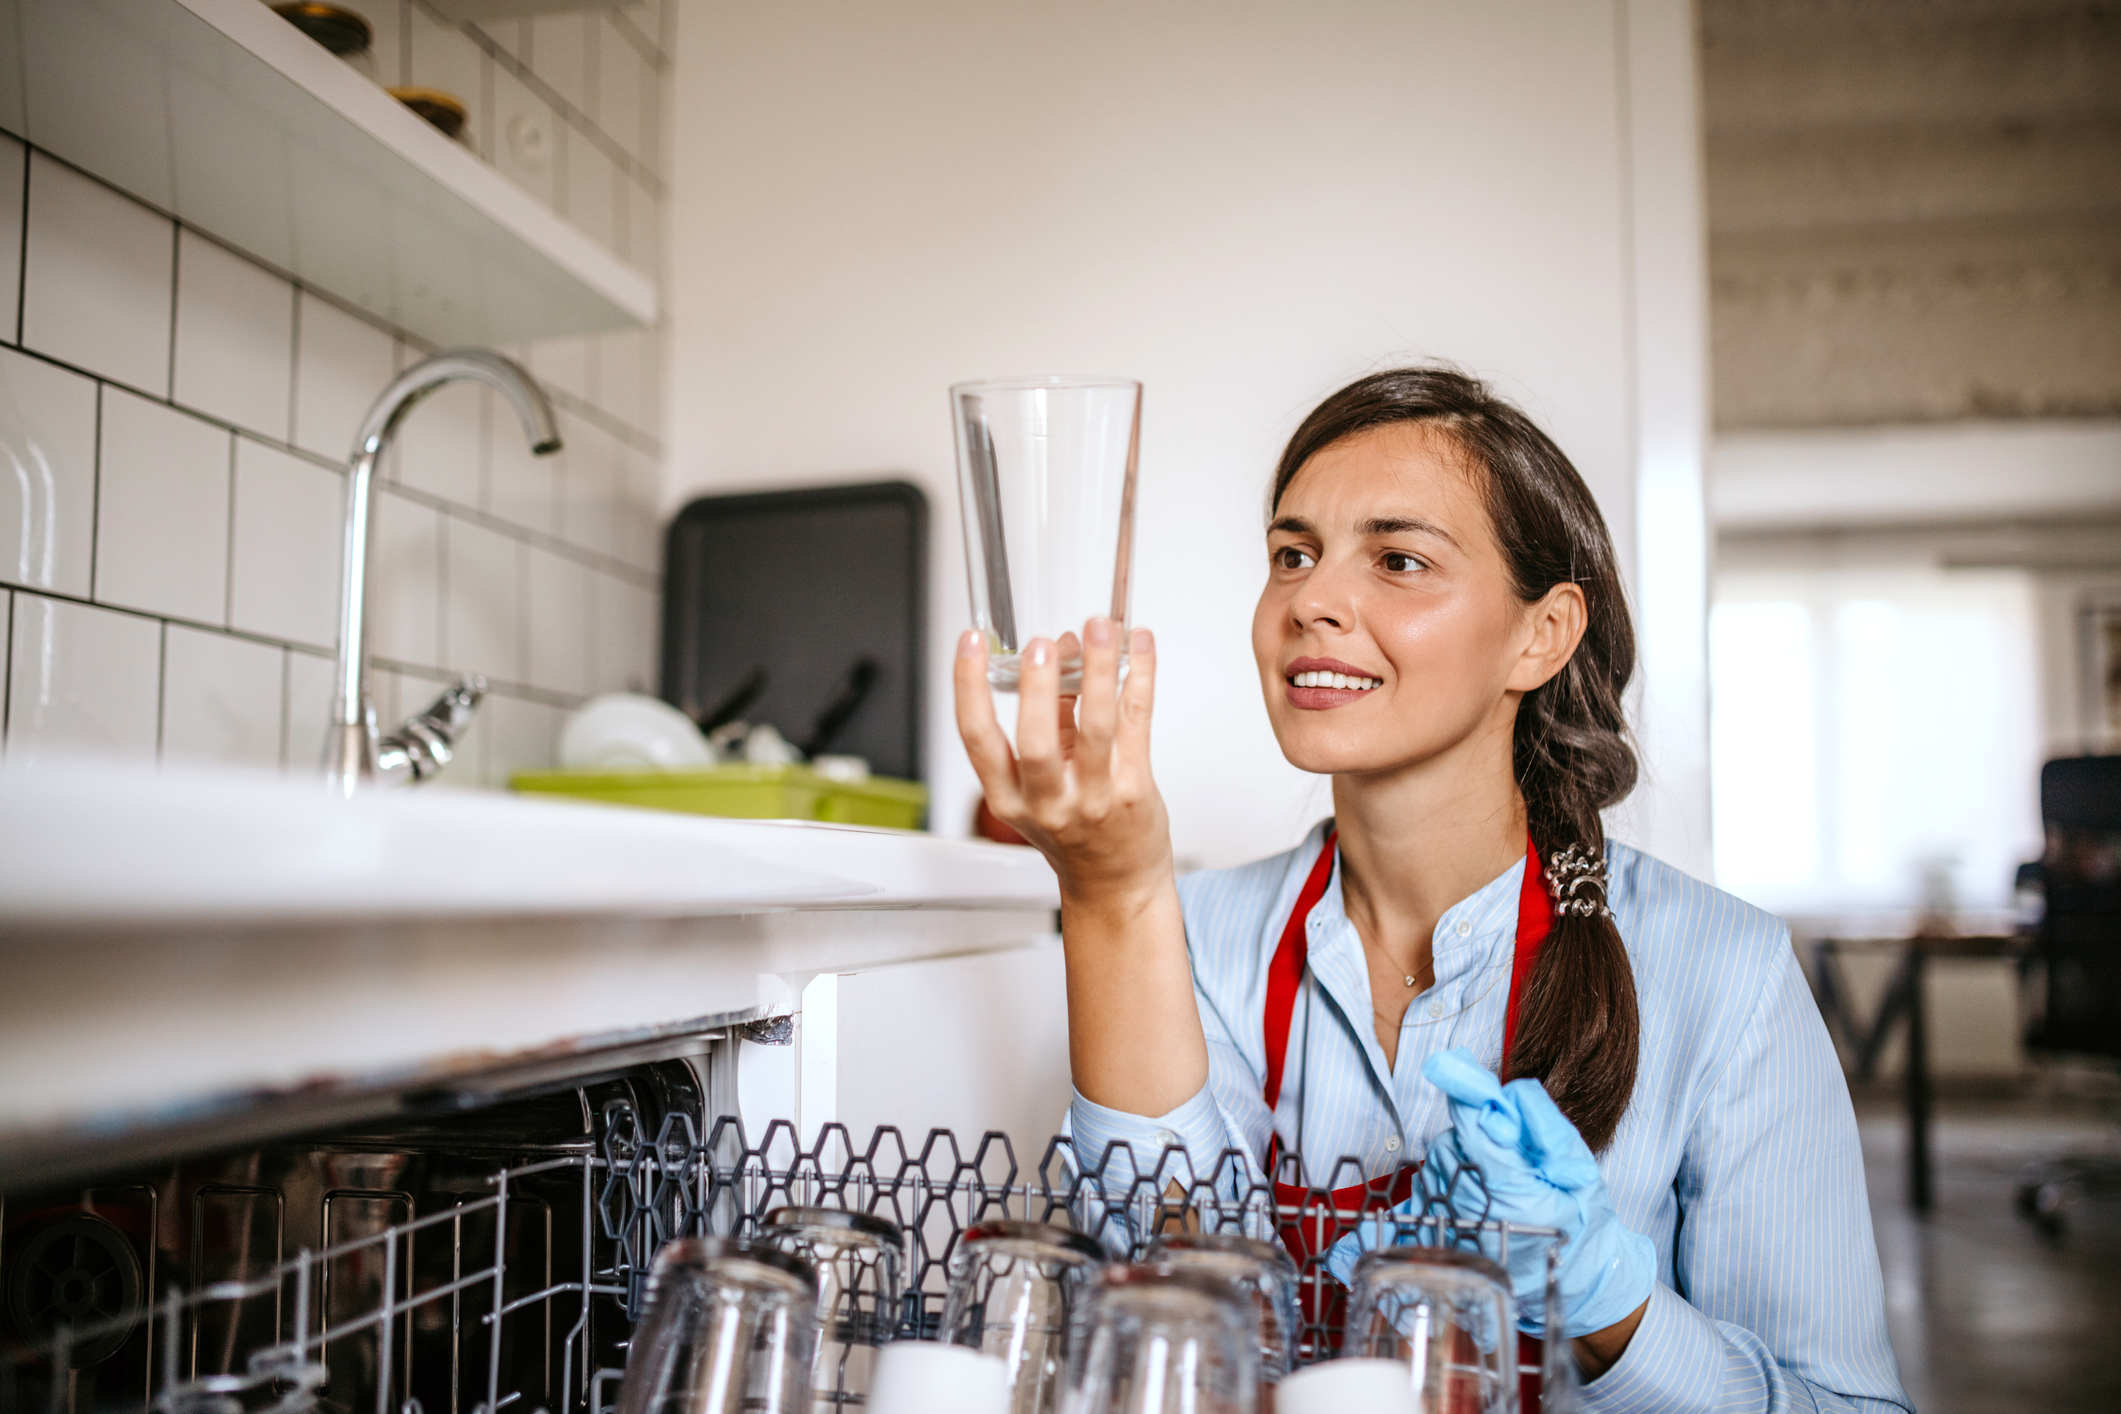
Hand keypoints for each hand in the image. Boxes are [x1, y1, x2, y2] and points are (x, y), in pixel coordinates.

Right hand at [953, 619, 1170, 901]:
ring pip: (1095, 728)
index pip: (977, 738)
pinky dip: (1140, 678)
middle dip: (1037, 688)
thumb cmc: (1074, 829)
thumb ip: (1050, 716)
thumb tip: (1065, 649)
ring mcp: (1094, 797)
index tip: (971, 644)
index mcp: (1009, 796)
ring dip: (1098, 671)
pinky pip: (1136, 724)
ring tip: (1099, 630)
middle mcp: (1047, 801)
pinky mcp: (1134, 789)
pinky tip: (1140, 646)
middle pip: (1035, 741)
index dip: (969, 687)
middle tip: (1040, 644)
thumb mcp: (1040, 782)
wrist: (1115, 880)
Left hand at [1418, 1049, 1653, 1341]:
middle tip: (1504, 1147)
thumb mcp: (1579, 1167)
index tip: (1456, 1070)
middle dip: (1471, 1133)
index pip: (1472, 1127)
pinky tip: (1471, 1192)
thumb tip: (1505, 1098)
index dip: (1467, 1097)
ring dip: (1457, 1159)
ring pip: (1436, 1166)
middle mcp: (1474, 1210)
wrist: (1581, 1281)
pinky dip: (1440, 1184)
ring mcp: (1454, 1228)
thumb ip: (1543, 1125)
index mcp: (1510, 1189)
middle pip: (1450, 1143)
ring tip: (1494, 1177)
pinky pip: (1424, 1195)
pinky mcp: (1443, 1240)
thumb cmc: (1583, 1222)